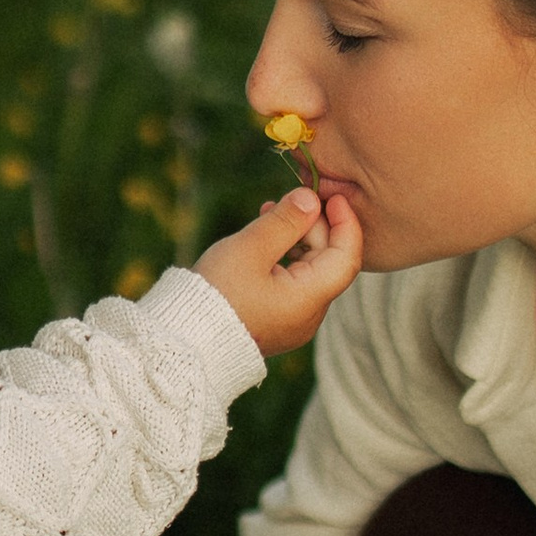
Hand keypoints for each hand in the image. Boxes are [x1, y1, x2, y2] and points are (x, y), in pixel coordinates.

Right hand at [195, 190, 361, 355]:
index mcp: (309, 300)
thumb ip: (284, 221)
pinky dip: (286, 259)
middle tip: (284, 202)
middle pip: (328, 261)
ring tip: (268, 215)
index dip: (345, 222)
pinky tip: (263, 242)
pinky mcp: (279, 323)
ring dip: (296, 240)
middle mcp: (310, 316)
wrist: (187, 339)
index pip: (347, 256)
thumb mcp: (250, 248)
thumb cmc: (217, 294)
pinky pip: (294, 285)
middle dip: (312, 226)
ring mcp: (295, 323)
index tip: (332, 196)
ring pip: (311, 271)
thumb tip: (311, 198)